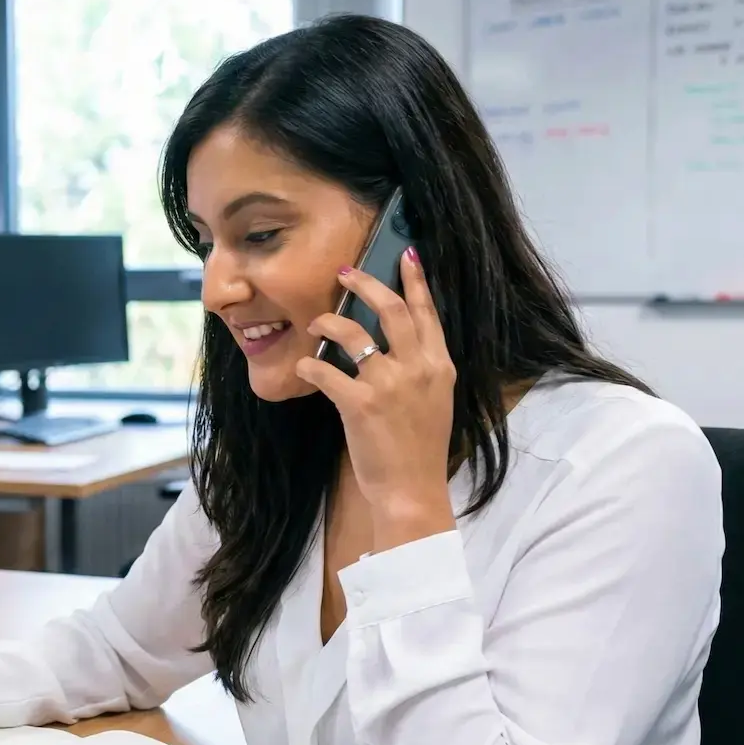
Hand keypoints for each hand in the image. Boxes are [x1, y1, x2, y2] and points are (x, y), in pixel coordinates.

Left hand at [295, 248, 457, 549]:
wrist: (412, 490)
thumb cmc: (419, 450)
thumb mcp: (435, 402)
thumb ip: (421, 370)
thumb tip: (394, 345)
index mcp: (440, 366)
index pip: (428, 313)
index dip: (415, 281)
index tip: (405, 254)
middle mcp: (419, 368)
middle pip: (391, 309)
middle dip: (365, 284)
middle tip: (344, 272)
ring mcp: (390, 384)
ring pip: (353, 334)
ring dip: (328, 321)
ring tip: (315, 322)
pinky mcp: (360, 403)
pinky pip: (326, 370)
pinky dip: (310, 364)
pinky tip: (303, 366)